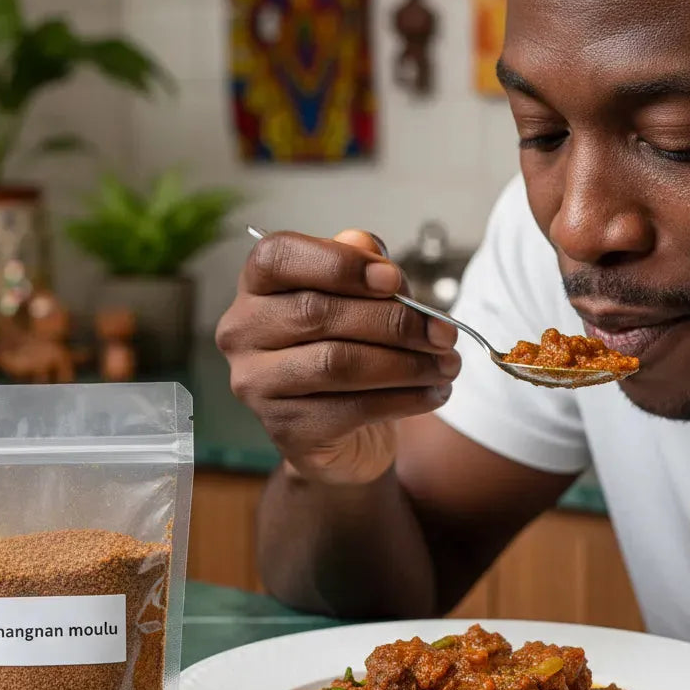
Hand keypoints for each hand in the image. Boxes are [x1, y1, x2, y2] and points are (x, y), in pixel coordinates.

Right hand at [216, 229, 459, 484]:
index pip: (279, 257)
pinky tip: (433, 393)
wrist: (340, 435)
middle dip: (393, 320)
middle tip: (444, 332)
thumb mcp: (359, 301)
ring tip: (447, 365)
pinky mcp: (286, 429)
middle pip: (318, 313)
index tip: (393, 279)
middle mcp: (242, 334)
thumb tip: (374, 255)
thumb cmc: (347, 351)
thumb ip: (366, 270)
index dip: (338, 263)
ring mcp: (257, 385)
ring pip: (338, 363)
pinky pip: (352, 408)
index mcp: (255, 287)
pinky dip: (404, 399)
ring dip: (406, 364)